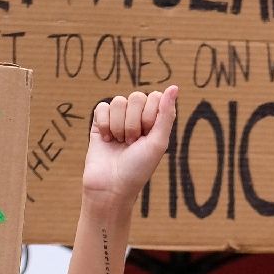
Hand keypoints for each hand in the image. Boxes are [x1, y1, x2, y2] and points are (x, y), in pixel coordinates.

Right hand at [82, 86, 177, 205]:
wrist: (111, 186)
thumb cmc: (139, 168)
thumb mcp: (158, 143)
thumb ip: (166, 114)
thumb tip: (174, 87)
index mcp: (155, 121)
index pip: (155, 97)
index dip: (150, 115)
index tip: (147, 135)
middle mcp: (137, 117)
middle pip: (136, 97)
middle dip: (134, 122)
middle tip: (132, 142)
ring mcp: (118, 119)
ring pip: (118, 101)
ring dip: (119, 126)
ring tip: (120, 143)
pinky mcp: (100, 123)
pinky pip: (102, 107)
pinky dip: (105, 124)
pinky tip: (107, 140)